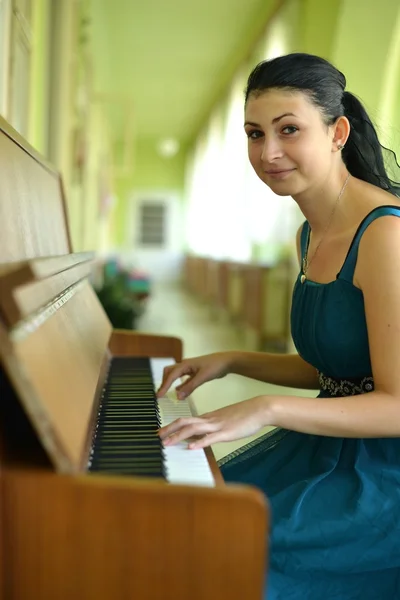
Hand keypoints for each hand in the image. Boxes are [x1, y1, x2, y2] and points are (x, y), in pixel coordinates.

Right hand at [156, 352, 233, 398]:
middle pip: (169, 372)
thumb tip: (178, 396)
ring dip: (170, 383)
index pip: (171, 376)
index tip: (158, 395)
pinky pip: (183, 378)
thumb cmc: (216, 366)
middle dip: (164, 382)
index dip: (164, 386)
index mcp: (185, 364)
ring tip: (166, 393)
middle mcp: (185, 365)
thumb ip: (190, 387)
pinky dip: (178, 384)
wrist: (227, 361)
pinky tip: (178, 391)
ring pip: (175, 375)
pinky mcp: (195, 372)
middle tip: (160, 394)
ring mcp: (190, 368)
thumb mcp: (203, 377)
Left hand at [158, 396, 272, 448]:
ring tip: (167, 442)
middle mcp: (210, 420)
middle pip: (185, 422)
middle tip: (157, 436)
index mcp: (209, 417)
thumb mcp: (226, 420)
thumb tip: (203, 436)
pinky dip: (200, 442)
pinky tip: (191, 447)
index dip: (172, 426)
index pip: (186, 420)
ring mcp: (218, 426)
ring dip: (178, 436)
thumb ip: (214, 428)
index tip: (161, 432)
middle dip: (169, 430)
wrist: (259, 408)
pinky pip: (211, 438)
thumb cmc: (245, 415)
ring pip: (194, 429)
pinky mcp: (227, 433)